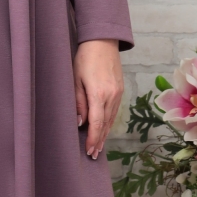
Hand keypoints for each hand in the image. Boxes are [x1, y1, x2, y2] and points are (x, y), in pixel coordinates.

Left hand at [73, 38, 123, 159]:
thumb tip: (80, 122)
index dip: (93, 138)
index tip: (89, 150)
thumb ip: (79, 102)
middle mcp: (111, 96)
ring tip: (99, 146)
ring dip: (105, 133)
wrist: (103, 41)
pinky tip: (105, 128)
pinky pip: (114, 111)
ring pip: (111, 119)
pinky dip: (109, 122)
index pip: (96, 123)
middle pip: (105, 124)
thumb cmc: (85, 58)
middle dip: (99, 140)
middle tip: (93, 154)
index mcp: (99, 94)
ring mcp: (118, 93)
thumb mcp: (76, 79)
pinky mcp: (120, 90)